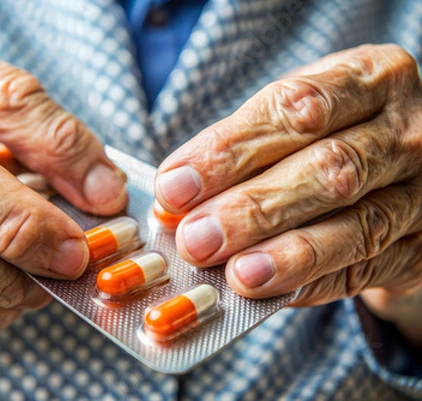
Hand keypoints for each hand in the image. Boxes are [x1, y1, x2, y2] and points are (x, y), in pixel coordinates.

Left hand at [155, 44, 421, 343]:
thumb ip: (240, 147)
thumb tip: (176, 196)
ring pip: (357, 226)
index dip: (230, 151)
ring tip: (237, 275)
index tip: (175, 186)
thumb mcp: (294, 115)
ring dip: (288, 254)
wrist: (399, 165)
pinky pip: (367, 269)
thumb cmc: (329, 131)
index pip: (296, 109)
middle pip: (330, 169)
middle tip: (196, 238)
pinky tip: (269, 292)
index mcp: (370, 78)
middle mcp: (407, 132)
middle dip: (254, 208)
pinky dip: (312, 283)